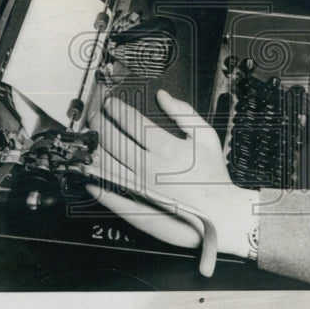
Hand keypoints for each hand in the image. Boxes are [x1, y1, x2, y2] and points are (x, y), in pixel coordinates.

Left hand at [85, 90, 258, 258]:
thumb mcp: (206, 136)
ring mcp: (141, 189)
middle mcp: (150, 166)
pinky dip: (96, 183)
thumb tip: (162, 95)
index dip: (116, 109)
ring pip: (107, 165)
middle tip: (94, 116)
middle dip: (99, 124)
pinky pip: (110, 194)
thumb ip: (183, 113)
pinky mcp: (137, 209)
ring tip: (88, 140)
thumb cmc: (214, 175)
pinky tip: (89, 175)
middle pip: (113, 140)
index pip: (131, 121)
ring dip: (93, 150)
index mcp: (166, 146)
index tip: (109, 102)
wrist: (221, 213)